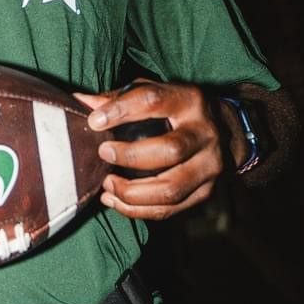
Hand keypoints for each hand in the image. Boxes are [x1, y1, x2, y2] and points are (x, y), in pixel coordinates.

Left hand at [72, 80, 223, 220]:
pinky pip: (170, 209)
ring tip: (106, 185)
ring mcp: (209, 166)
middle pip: (170, 150)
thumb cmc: (175, 109)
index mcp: (188, 100)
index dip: (121, 110)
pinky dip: (138, 211)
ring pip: (170, 188)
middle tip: (103, 154)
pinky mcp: (206, 192)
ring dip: (132, 192)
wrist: (223, 130)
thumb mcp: (153, 93)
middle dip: (130, 156)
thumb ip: (118, 98)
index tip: (94, 122)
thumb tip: (79, 102)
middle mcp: (204, 133)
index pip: (154, 101)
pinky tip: (115, 202)